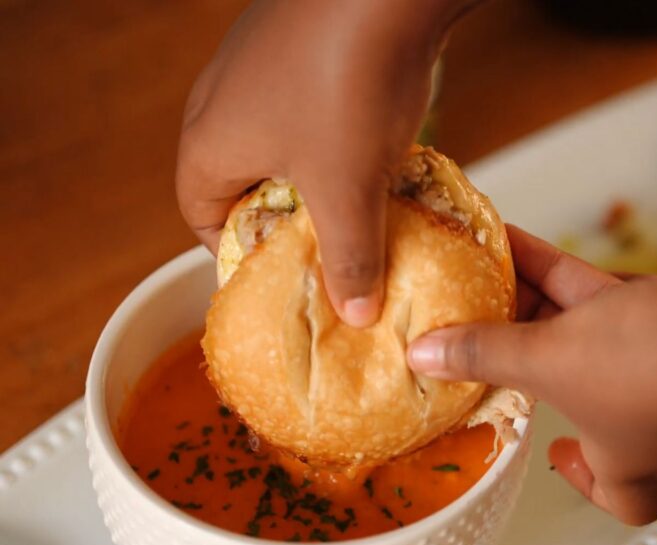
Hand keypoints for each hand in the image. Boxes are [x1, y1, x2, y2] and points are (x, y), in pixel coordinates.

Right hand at [176, 0, 471, 325]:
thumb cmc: (345, 87)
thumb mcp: (347, 190)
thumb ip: (349, 258)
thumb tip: (357, 314)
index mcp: (209, 143)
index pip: (202, 219)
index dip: (238, 255)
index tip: (282, 278)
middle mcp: (221, 101)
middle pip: (243, 183)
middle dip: (287, 221)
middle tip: (328, 248)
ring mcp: (260, 66)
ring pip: (283, 144)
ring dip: (320, 178)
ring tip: (363, 203)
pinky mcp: (302, 45)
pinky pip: (311, 107)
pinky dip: (340, 136)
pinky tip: (380, 147)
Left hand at [409, 225, 656, 524]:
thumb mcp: (552, 365)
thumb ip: (489, 356)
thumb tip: (430, 357)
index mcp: (627, 454)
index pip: (619, 495)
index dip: (586, 482)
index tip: (553, 453)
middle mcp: (648, 408)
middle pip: (575, 385)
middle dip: (527, 356)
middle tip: (480, 328)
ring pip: (585, 328)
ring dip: (533, 300)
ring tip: (482, 271)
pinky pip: (601, 284)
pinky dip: (559, 266)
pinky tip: (521, 240)